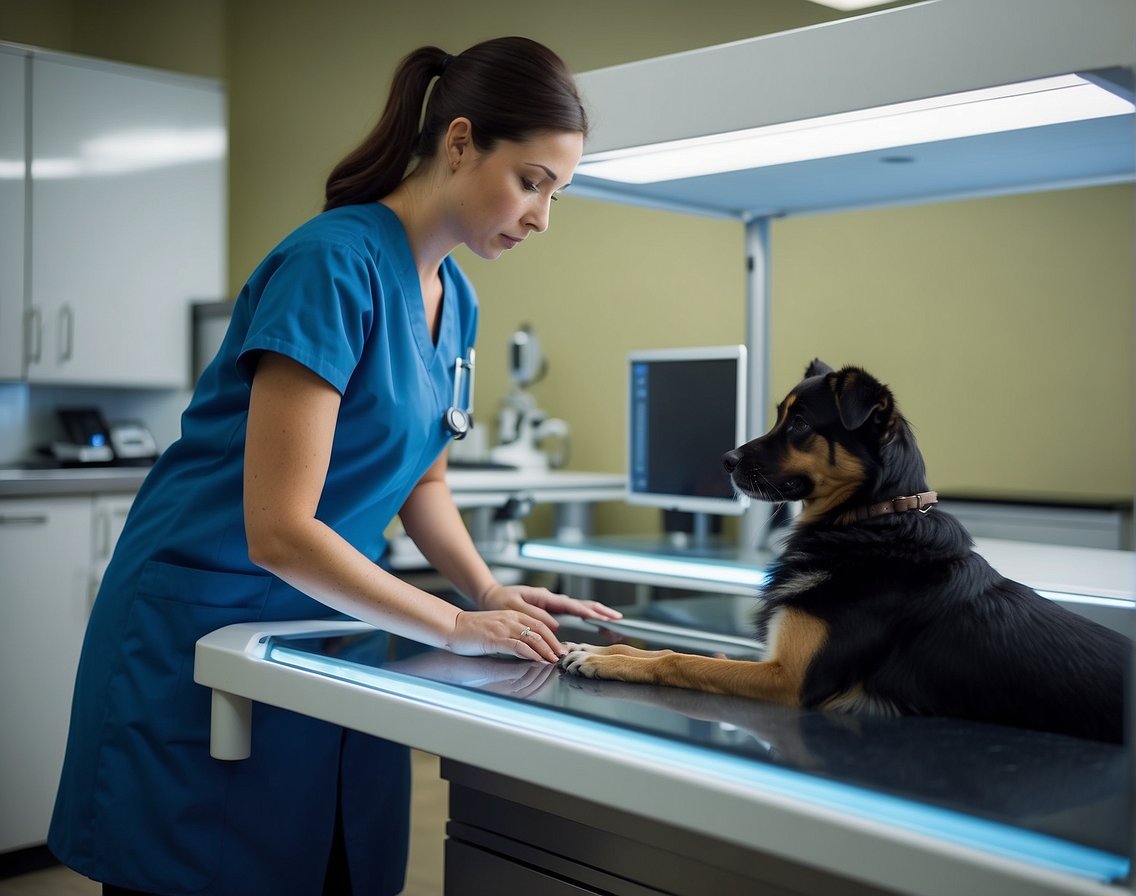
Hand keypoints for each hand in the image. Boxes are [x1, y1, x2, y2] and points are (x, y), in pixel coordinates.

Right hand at [447, 608, 562, 662]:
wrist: (452, 626)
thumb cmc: (471, 630)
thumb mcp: (496, 627)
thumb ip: (512, 634)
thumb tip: (528, 648)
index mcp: (511, 614)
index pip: (538, 623)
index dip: (551, 635)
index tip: (559, 646)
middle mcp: (510, 618)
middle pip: (540, 629)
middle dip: (553, 643)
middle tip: (561, 654)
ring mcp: (503, 627)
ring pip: (532, 637)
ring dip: (545, 650)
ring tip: (553, 659)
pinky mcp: (495, 638)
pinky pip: (518, 645)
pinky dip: (530, 653)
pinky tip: (537, 659)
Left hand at [477, 583, 623, 627]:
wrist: (491, 597)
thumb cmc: (500, 601)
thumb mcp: (515, 608)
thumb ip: (535, 616)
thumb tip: (555, 625)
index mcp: (545, 597)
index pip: (572, 605)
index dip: (589, 612)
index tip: (603, 617)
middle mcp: (551, 599)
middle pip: (581, 604)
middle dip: (600, 611)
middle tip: (618, 618)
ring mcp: (552, 604)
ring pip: (579, 608)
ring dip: (596, 613)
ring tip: (612, 621)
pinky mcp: (550, 609)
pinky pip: (572, 612)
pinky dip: (585, 616)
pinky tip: (594, 621)